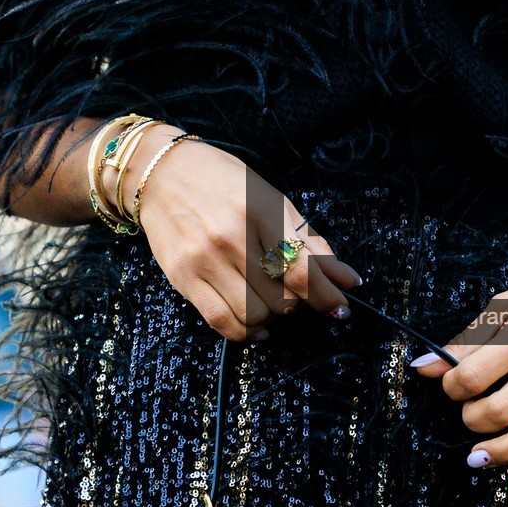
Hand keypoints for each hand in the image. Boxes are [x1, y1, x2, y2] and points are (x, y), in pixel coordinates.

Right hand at [123, 127, 358, 342]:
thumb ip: (309, 240)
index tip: (341, 309)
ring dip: (272, 316)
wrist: (161, 174)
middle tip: (293, 291)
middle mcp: (232, 237)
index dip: (327, 297)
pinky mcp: (183, 278)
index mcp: (260, 213)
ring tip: (270, 301)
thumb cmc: (224, 184)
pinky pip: (221, 321)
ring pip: (255, 314)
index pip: (302, 270)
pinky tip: (255, 326)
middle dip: (298, 302)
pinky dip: (245, 332)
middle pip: (282, 298)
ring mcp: (204, 260)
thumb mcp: (272, 200)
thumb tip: (346, 278)